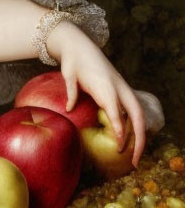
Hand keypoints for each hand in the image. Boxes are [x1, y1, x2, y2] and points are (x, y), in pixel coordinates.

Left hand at [48, 21, 145, 165]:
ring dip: (140, 136)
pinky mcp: (122, 91)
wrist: (80, 46)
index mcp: (106, 86)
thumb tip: (68, 110)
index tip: (120, 147)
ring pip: (139, 115)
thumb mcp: (68, 75)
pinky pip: (133, 112)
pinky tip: (131, 141)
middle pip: (137, 117)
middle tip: (133, 161)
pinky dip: (135, 127)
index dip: (120, 130)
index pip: (116, 112)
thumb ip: (70, 92)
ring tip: (135, 156)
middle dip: (139, 140)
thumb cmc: (73, 62)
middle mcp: (119, 89)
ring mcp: (123, 89)